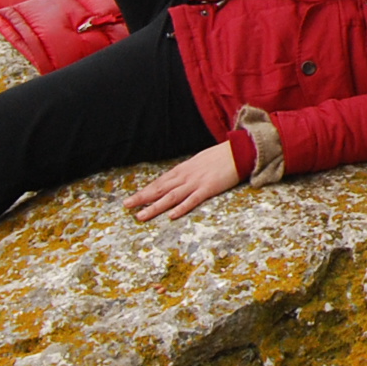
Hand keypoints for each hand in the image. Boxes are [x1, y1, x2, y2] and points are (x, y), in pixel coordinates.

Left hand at [130, 141, 244, 221]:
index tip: (132, 198)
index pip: (160, 182)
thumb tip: (180, 177)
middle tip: (126, 205)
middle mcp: (186, 175)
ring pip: (171, 196)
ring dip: (155, 207)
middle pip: (160, 189)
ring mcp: (196, 182)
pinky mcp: (209, 188)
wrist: (240, 150)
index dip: (145, 190)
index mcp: (183, 169)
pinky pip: (192, 200)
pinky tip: (171, 216)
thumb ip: (189, 170)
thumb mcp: (200, 160)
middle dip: (142, 197)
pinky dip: (181, 208)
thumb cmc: (222, 155)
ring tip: (141, 216)